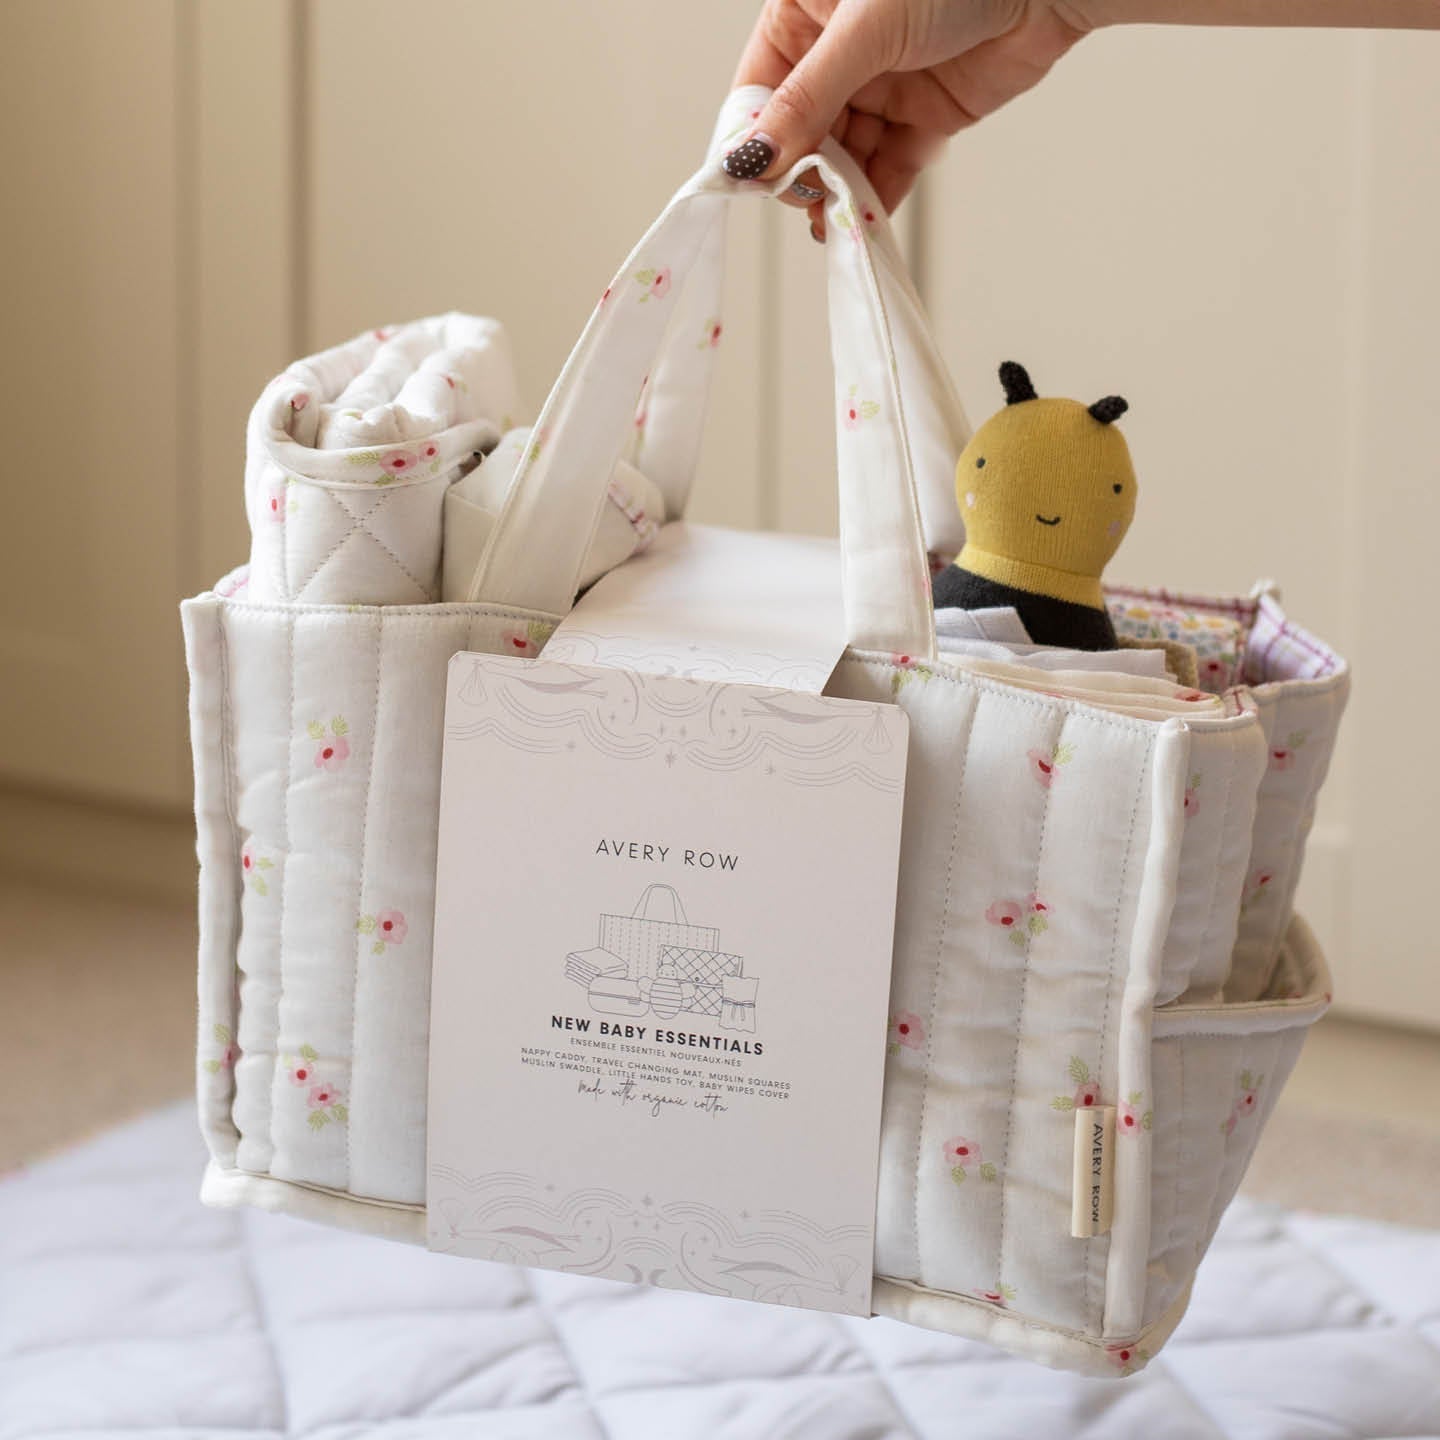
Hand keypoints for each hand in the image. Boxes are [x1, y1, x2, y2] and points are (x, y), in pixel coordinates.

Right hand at [727, 0, 1090, 236]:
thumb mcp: (865, 29)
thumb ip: (808, 98)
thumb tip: (754, 157)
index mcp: (805, 13)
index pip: (759, 88)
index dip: (753, 138)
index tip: (751, 181)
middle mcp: (837, 54)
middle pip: (799, 132)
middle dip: (800, 171)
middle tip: (807, 198)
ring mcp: (880, 89)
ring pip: (841, 157)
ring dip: (837, 194)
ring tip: (836, 220)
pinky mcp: (921, 121)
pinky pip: (887, 169)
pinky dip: (876, 199)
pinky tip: (863, 223)